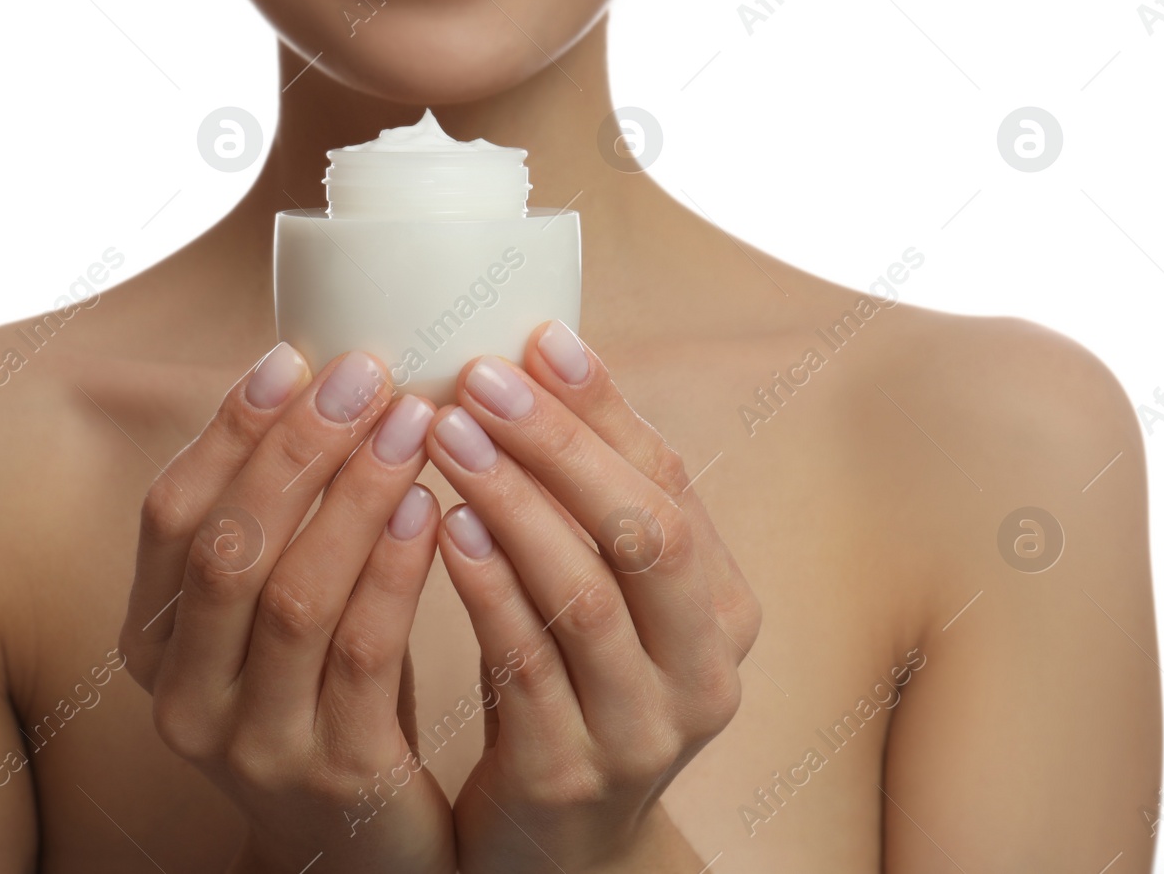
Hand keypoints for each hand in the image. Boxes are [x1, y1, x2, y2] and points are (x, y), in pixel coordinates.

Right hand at [119, 344, 456, 873]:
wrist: (371, 849)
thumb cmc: (332, 697)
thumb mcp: (281, 614)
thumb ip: (282, 522)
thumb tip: (322, 377)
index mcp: (155, 642)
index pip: (171, 516)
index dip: (229, 431)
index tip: (293, 356)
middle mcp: (184, 695)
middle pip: (226, 546)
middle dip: (296, 448)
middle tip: (365, 375)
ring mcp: (254, 742)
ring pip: (293, 595)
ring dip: (355, 496)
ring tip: (412, 422)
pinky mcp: (334, 773)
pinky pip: (363, 653)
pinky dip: (396, 571)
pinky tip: (432, 508)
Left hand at [425, 321, 760, 873]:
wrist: (555, 845)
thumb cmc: (569, 684)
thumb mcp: (602, 592)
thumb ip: (588, 494)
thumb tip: (542, 347)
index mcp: (722, 610)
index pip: (671, 485)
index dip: (602, 409)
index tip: (534, 340)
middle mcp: (703, 671)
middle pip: (646, 534)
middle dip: (560, 447)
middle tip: (478, 381)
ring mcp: (642, 731)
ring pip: (584, 596)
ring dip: (513, 504)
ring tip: (445, 438)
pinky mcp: (569, 775)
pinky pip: (526, 665)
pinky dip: (485, 589)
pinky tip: (441, 529)